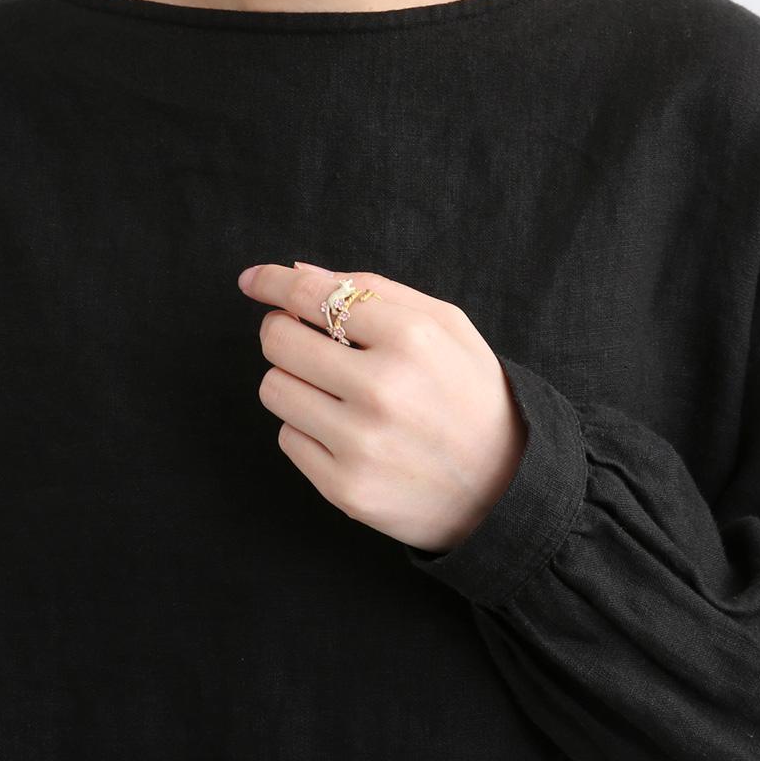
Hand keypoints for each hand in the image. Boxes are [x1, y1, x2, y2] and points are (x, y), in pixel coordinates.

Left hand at [237, 262, 527, 553]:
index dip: (271, 283)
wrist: (507, 487)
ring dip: (294, 382)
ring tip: (335, 390)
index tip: (252, 280)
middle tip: (310, 341)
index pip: (311, 296)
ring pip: (274, 389)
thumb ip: (373, 289)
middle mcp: (382, 389)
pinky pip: (287, 438)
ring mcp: (360, 443)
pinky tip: (347, 431)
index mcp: (410, 338)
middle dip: (285, 332)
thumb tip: (296, 272)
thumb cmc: (470, 393)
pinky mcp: (345, 488)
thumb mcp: (446, 325)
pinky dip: (308, 428)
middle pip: (279, 340)